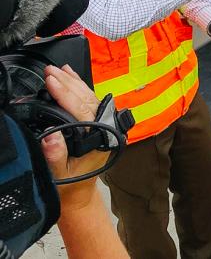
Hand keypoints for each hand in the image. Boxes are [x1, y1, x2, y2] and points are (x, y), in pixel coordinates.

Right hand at [41, 65, 109, 210]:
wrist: (79, 195)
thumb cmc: (70, 186)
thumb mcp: (59, 174)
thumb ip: (56, 155)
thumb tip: (50, 134)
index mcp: (99, 139)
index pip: (82, 110)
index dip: (65, 94)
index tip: (51, 81)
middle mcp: (105, 128)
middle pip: (86, 99)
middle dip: (67, 83)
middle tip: (50, 71)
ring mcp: (103, 124)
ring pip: (89, 97)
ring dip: (73, 82)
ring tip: (58, 69)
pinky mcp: (98, 121)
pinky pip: (89, 100)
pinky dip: (78, 87)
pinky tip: (70, 76)